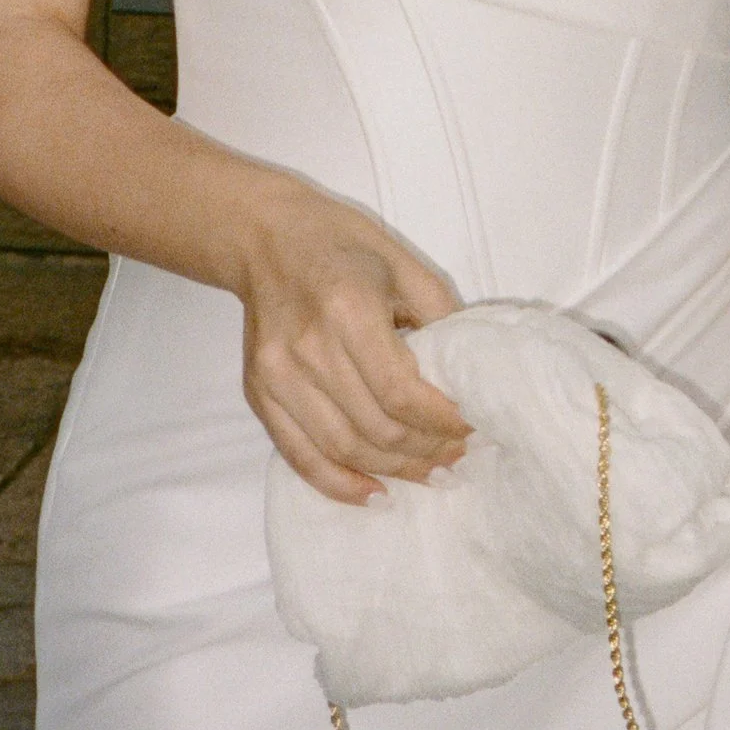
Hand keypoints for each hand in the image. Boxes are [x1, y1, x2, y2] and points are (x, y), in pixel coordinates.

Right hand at [234, 173, 471, 504]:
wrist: (265, 236)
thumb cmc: (343, 244)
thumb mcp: (403, 263)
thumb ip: (440, 316)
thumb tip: (469, 376)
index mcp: (349, 309)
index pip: (401, 392)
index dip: (441, 421)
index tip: (471, 427)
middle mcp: (308, 348)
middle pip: (374, 427)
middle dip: (425, 451)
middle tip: (458, 456)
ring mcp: (277, 375)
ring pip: (341, 449)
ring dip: (392, 470)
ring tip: (429, 473)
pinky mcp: (258, 393)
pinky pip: (298, 455)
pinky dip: (338, 484)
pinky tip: (375, 493)